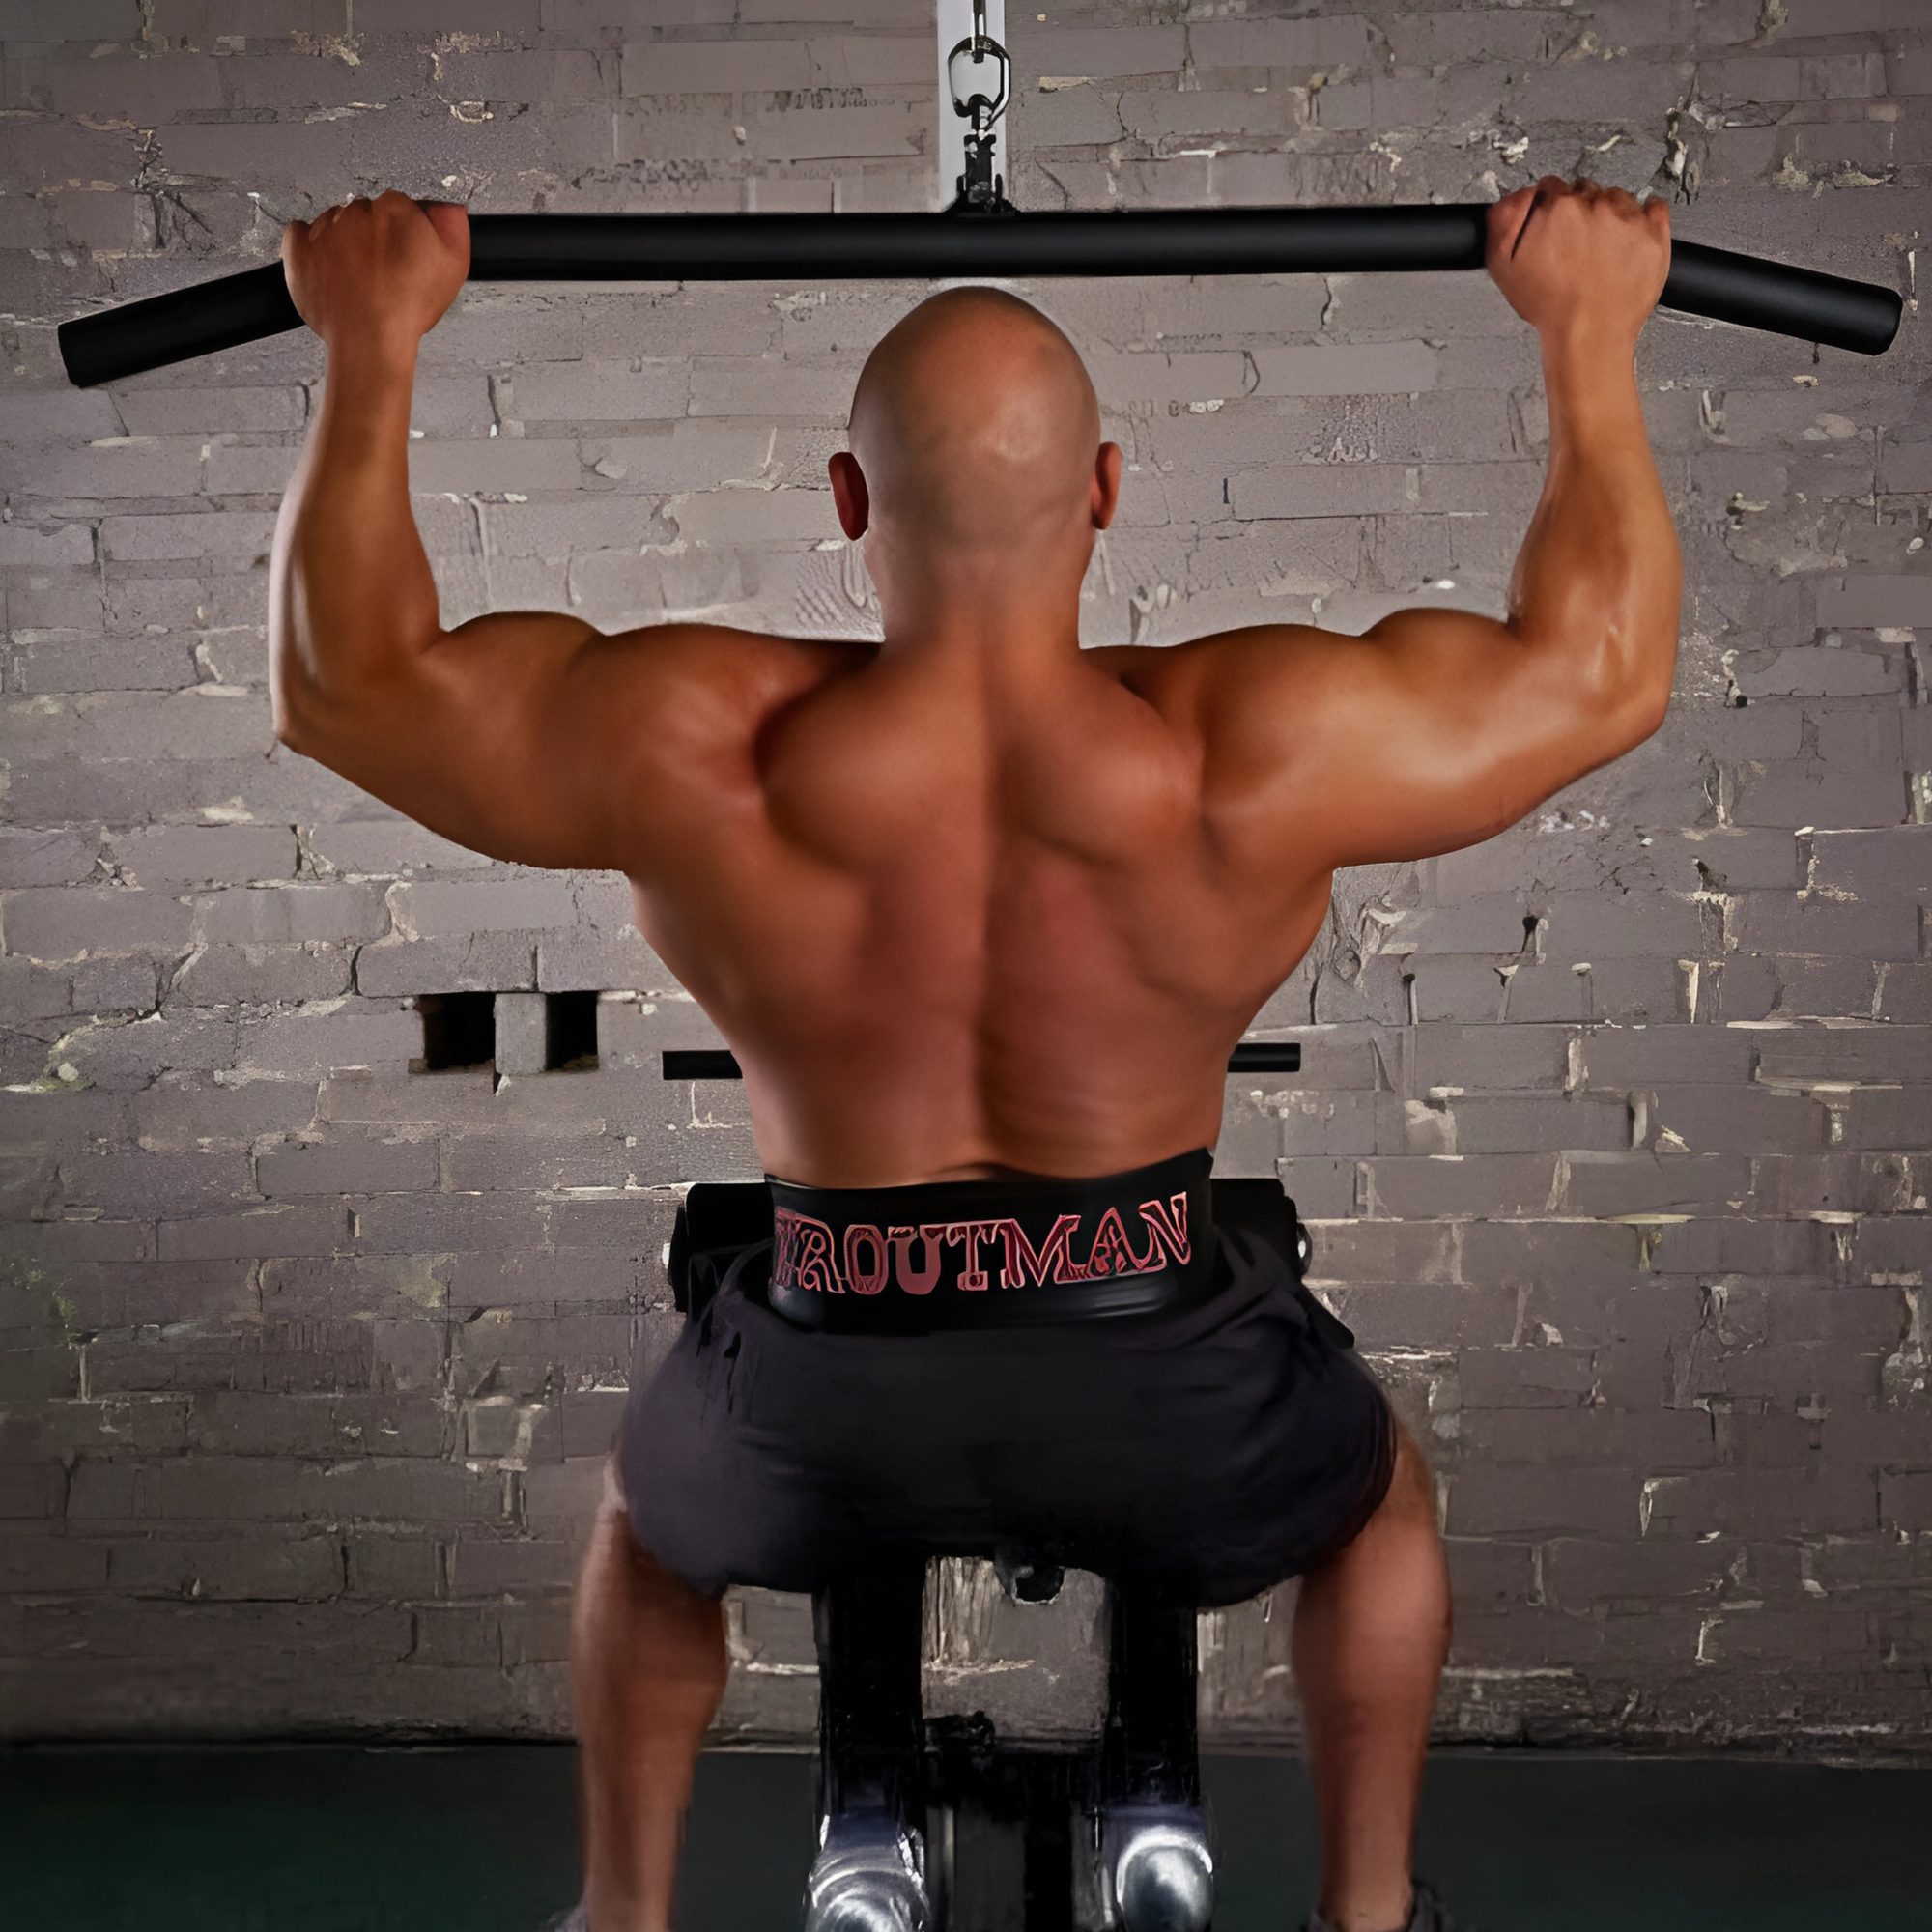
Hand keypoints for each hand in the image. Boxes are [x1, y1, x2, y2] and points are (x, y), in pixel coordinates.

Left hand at [282, 191, 469, 355]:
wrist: (370, 339)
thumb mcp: (454, 266)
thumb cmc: (408, 308)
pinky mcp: (300, 250)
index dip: (401, 230)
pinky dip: (309, 242)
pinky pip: (299, 232)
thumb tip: (446, 207)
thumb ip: (453, 226)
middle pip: (364, 213)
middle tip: (382, 267)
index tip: (403, 249)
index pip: (396, 205)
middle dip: (373, 235)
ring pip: (334, 222)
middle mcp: (356, 214)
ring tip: (357, 274)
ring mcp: (324, 230)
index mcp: (393, 211)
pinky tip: (325, 260)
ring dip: (344, 241)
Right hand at [1486, 176, 1669, 348]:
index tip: (1553, 224)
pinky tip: (1630, 239)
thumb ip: (1503, 220)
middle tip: (1576, 245)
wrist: (1589, 334)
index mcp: (1558, 208)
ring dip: (1610, 216)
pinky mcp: (1654, 231)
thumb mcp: (1503, 266)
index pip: (1553, 186)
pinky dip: (1645, 217)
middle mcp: (1595, 206)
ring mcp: (1628, 217)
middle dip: (1580, 212)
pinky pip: (1654, 207)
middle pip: (1586, 191)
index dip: (1550, 206)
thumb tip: (1518, 196)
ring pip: (1618, 198)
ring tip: (1602, 250)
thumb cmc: (1552, 308)